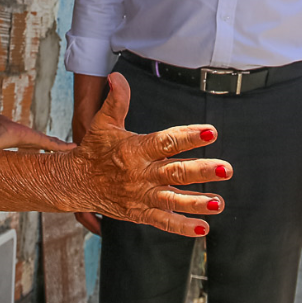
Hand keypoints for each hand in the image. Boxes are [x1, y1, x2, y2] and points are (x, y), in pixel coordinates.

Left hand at [0, 112, 75, 151]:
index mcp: (26, 138)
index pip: (39, 141)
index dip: (48, 142)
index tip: (54, 142)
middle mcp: (32, 142)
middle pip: (49, 143)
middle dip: (59, 146)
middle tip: (70, 147)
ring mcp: (36, 143)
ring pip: (54, 145)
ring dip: (64, 147)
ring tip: (75, 148)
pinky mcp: (39, 142)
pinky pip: (54, 145)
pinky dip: (64, 146)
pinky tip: (74, 147)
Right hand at [69, 72, 229, 236]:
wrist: (74, 182)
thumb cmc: (94, 150)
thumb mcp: (103, 123)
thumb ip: (116, 100)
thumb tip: (116, 75)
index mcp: (136, 149)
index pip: (165, 141)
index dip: (188, 136)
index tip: (211, 131)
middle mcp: (141, 174)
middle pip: (175, 172)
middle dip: (201, 170)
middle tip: (226, 168)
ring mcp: (141, 195)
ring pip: (172, 199)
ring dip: (197, 202)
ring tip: (219, 202)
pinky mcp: (139, 213)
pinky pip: (163, 221)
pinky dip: (183, 226)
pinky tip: (204, 227)